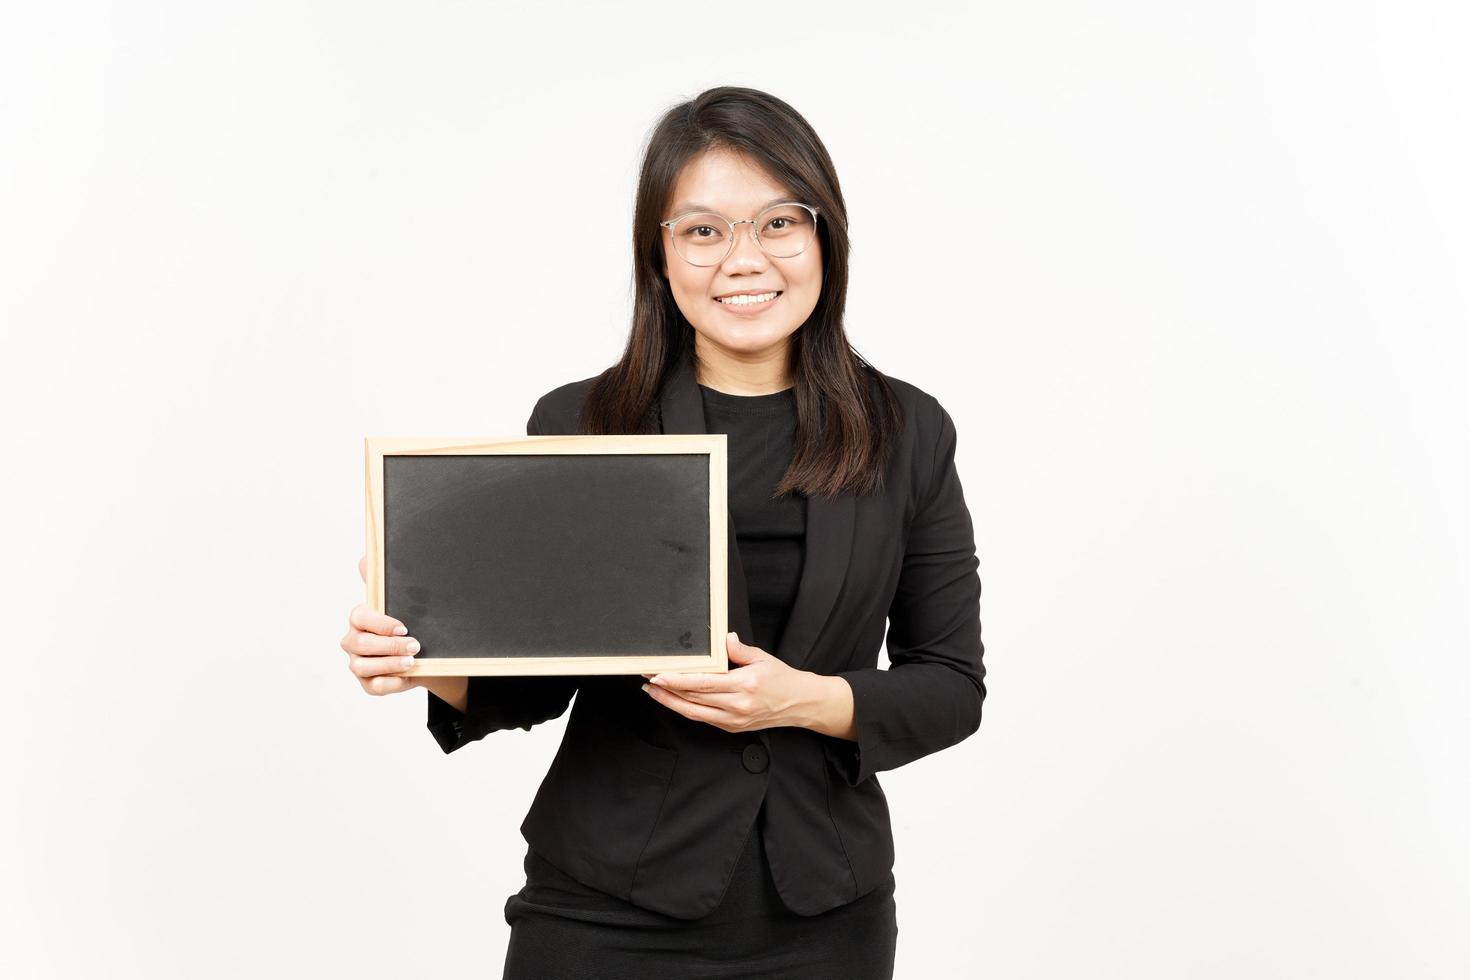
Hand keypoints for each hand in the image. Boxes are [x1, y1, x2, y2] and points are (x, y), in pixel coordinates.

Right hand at [341, 554, 421, 695]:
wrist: (424, 654)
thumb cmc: (408, 625)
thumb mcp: (402, 603)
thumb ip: (382, 582)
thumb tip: (363, 558)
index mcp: (360, 619)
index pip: (359, 617)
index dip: (380, 623)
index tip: (404, 626)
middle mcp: (353, 641)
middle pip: (360, 644)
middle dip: (389, 645)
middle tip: (414, 645)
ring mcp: (358, 664)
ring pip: (364, 667)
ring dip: (390, 664)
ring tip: (412, 661)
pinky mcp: (369, 684)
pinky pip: (374, 686)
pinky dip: (391, 683)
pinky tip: (407, 677)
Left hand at [640, 632, 818, 733]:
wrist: (801, 704)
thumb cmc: (782, 678)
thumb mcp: (762, 657)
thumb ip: (738, 649)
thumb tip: (723, 638)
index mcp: (743, 685)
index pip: (701, 683)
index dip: (676, 680)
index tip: (658, 674)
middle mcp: (736, 706)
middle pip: (692, 699)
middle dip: (666, 690)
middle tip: (647, 679)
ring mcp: (734, 720)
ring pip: (693, 713)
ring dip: (670, 703)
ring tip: (653, 692)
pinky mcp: (732, 728)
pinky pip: (703, 719)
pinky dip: (685, 709)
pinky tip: (674, 700)